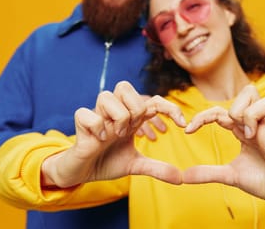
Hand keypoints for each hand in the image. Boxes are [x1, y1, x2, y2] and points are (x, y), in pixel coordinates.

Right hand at [41, 81, 185, 187]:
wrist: (82, 173)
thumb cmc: (107, 162)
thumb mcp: (136, 165)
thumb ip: (157, 168)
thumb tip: (180, 178)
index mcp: (130, 117)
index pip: (152, 100)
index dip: (170, 107)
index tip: (183, 125)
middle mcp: (114, 111)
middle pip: (124, 86)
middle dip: (135, 107)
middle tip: (132, 129)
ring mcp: (97, 115)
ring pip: (106, 96)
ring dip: (116, 117)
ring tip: (115, 135)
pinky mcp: (81, 122)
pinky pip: (88, 113)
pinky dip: (97, 127)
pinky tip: (99, 139)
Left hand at [183, 85, 264, 211]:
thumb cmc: (262, 180)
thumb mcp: (230, 176)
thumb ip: (209, 173)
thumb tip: (184, 176)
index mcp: (243, 130)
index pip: (221, 110)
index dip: (203, 116)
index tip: (188, 130)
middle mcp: (258, 124)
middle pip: (249, 92)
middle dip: (237, 107)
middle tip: (236, 129)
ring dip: (255, 116)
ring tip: (253, 137)